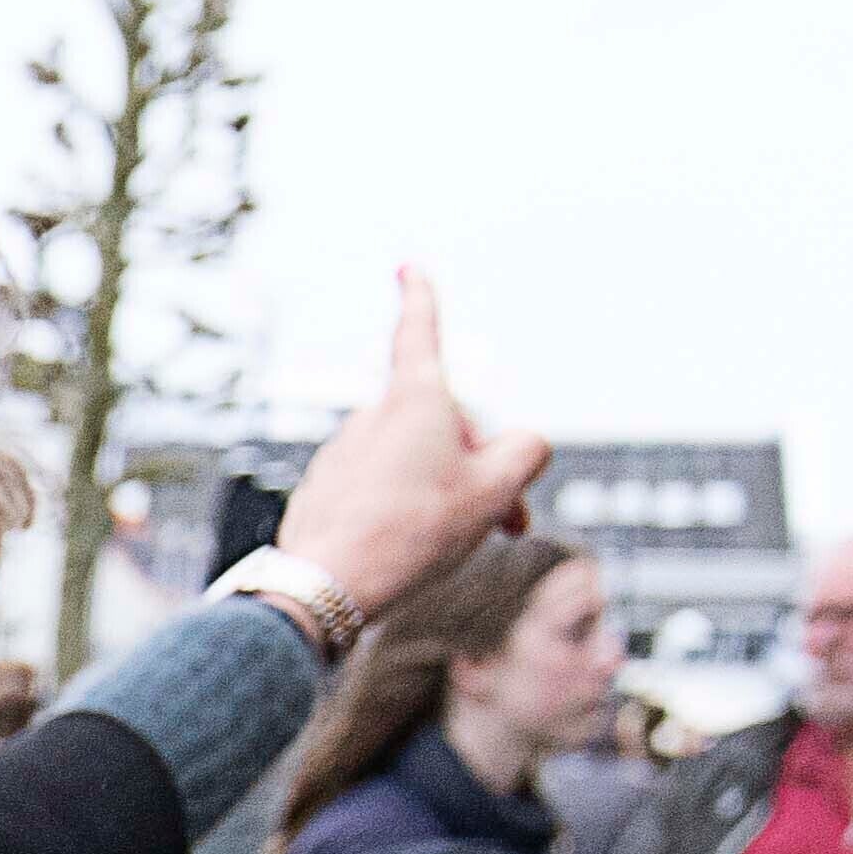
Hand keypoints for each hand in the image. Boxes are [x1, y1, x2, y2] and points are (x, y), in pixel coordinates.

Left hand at [265, 271, 548, 623]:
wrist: (327, 586)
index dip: (420, 298)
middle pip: (442, 426)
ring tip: (452, 541)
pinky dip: (404, 512)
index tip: (407, 268)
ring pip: (413, 463)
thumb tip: (523, 446)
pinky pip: (379, 490)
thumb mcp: (497, 488)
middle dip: (478, 463)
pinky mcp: (325, 489)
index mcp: (413, 400)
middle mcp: (371, 417)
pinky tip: (406, 551)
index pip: (419, 333)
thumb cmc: (414, 531)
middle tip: (504, 520)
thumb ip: (527, 451)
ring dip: (445, 493)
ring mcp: (343, 453)